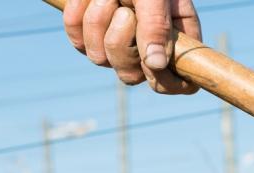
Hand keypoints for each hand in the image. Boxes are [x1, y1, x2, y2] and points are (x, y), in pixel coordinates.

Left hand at [63, 0, 200, 93]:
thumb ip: (157, 25)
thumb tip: (155, 65)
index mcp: (174, 39)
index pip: (177, 84)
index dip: (166, 82)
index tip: (154, 62)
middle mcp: (144, 47)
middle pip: (130, 75)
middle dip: (122, 41)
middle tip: (126, 8)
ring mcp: (113, 43)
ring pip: (99, 58)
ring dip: (99, 20)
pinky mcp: (85, 34)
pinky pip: (76, 39)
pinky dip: (80, 13)